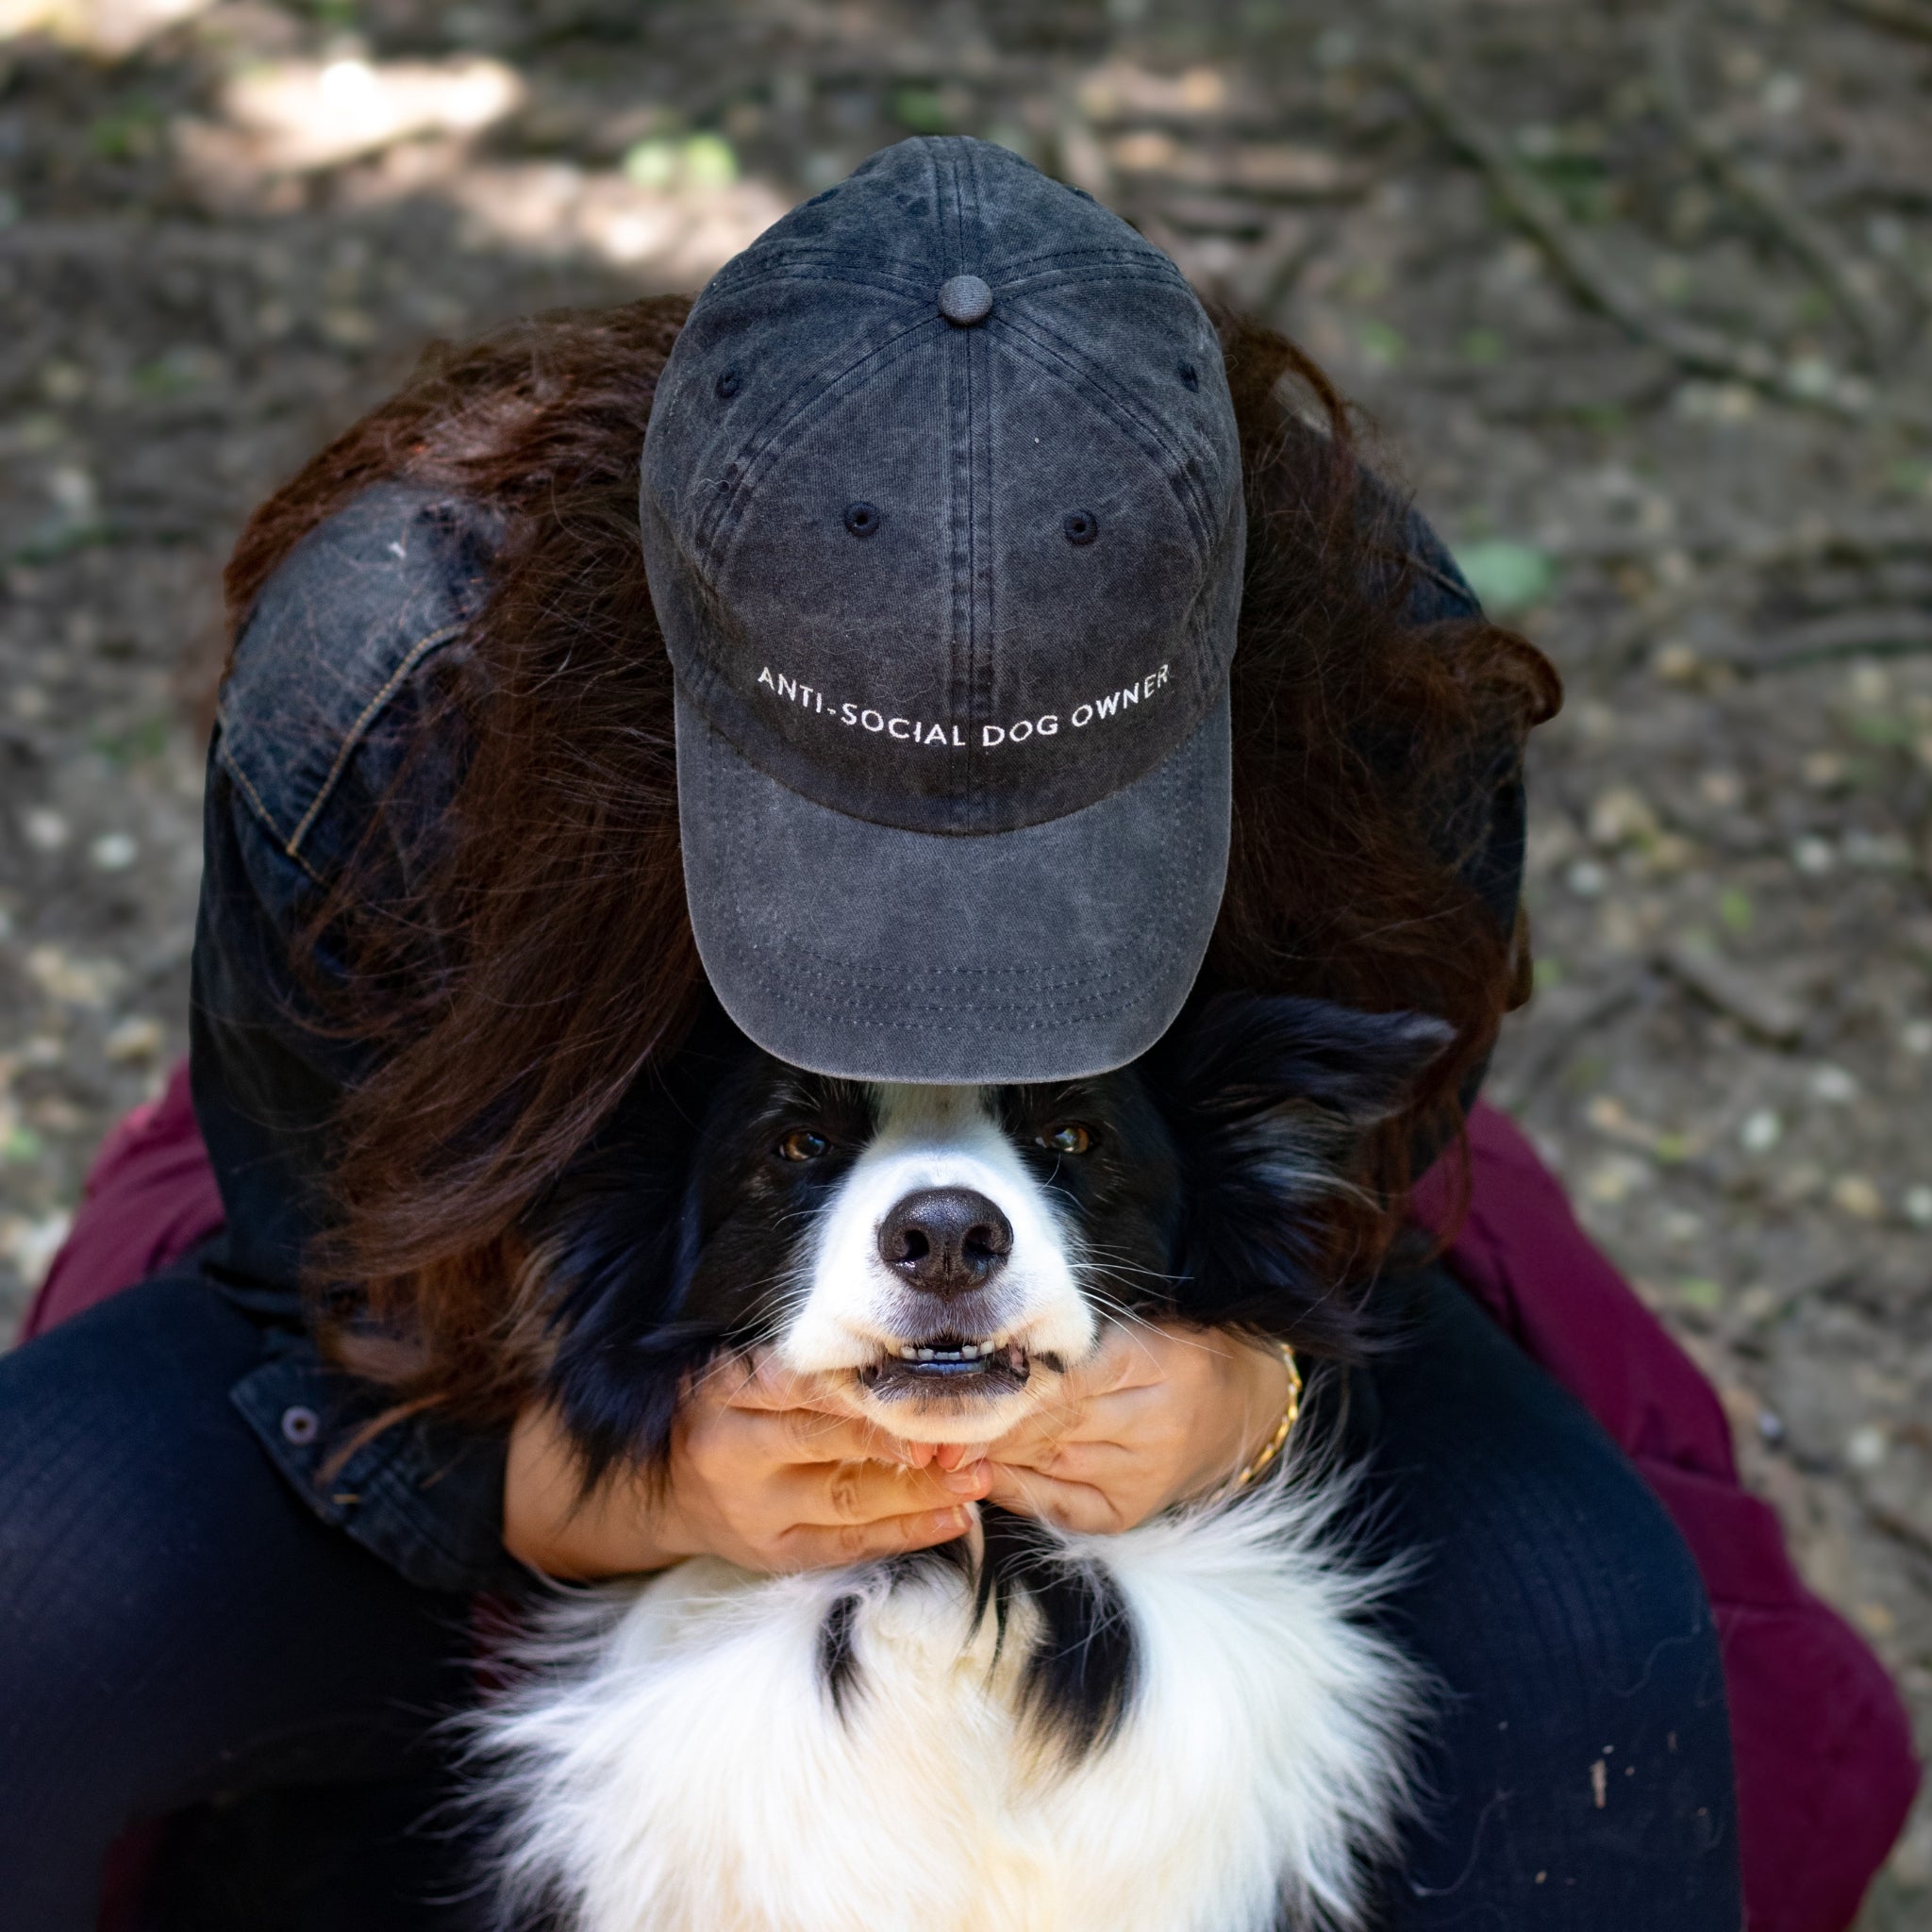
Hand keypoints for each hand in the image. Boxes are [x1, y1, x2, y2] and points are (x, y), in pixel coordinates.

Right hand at [503, 1354, 988, 1578]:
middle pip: (827, 1445)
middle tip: (964, 1436)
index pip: (794, 1385)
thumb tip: (891, 1356)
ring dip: (919, 1490)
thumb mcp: (736, 1366)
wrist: (661, 1487)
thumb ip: (799, 1361)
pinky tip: (953, 1517)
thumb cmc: (720, 1408)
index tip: (916, 1384)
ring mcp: (754, 1512)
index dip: (856, 1390)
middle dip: (901, 1441)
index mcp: (723, 1392)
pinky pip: (848, 1547)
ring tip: (976, 1477)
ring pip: (847, 1500)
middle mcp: (734, 1452)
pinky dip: (905, 1532)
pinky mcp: (773, 1554)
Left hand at [942, 1325, 1294, 1534]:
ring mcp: (1142, 1477)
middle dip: (982, 1422)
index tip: (949, 1377)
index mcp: (1155, 1360)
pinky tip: (978, 1476)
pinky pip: (1057, 1506)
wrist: (1243, 1405)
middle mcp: (1153, 1425)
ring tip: (934, 1442)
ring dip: (986, 1455)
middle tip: (924, 1414)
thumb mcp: (1138, 1322)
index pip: (1063, 1376)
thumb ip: (1074, 1337)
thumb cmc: (1179, 1346)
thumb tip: (993, 1353)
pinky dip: (1013, 1490)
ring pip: (1045, 1463)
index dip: (1003, 1381)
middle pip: (1047, 1422)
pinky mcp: (1128, 1512)